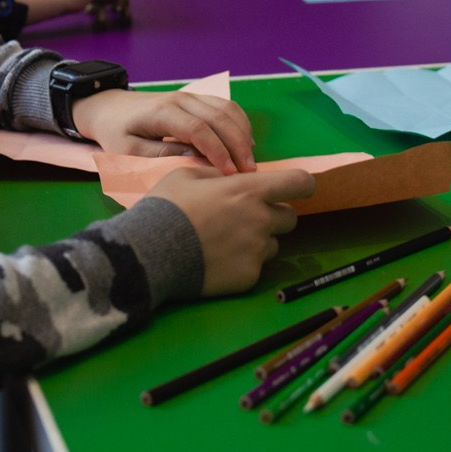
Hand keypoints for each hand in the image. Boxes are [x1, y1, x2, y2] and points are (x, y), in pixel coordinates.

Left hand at [72, 89, 257, 173]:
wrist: (109, 106)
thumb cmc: (116, 132)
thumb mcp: (129, 150)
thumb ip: (162, 155)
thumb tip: (196, 159)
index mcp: (162, 112)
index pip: (199, 130)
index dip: (217, 151)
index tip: (229, 173)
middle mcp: (181, 99)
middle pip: (219, 117)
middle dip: (238, 145)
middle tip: (248, 172)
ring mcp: (190, 96)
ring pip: (227, 109)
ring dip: (242, 134)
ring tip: (249, 161)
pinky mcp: (196, 98)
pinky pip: (225, 106)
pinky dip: (239, 123)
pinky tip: (245, 143)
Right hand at [149, 166, 314, 295]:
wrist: (150, 253)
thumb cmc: (166, 207)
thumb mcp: (187, 175)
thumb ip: (218, 174)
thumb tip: (232, 176)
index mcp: (250, 190)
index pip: (300, 183)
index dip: (301, 184)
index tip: (294, 188)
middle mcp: (261, 220)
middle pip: (289, 216)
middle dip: (273, 215)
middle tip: (245, 218)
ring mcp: (257, 251)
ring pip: (272, 244)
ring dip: (258, 240)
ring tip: (225, 242)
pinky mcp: (248, 277)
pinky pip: (256, 266)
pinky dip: (243, 263)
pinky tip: (217, 261)